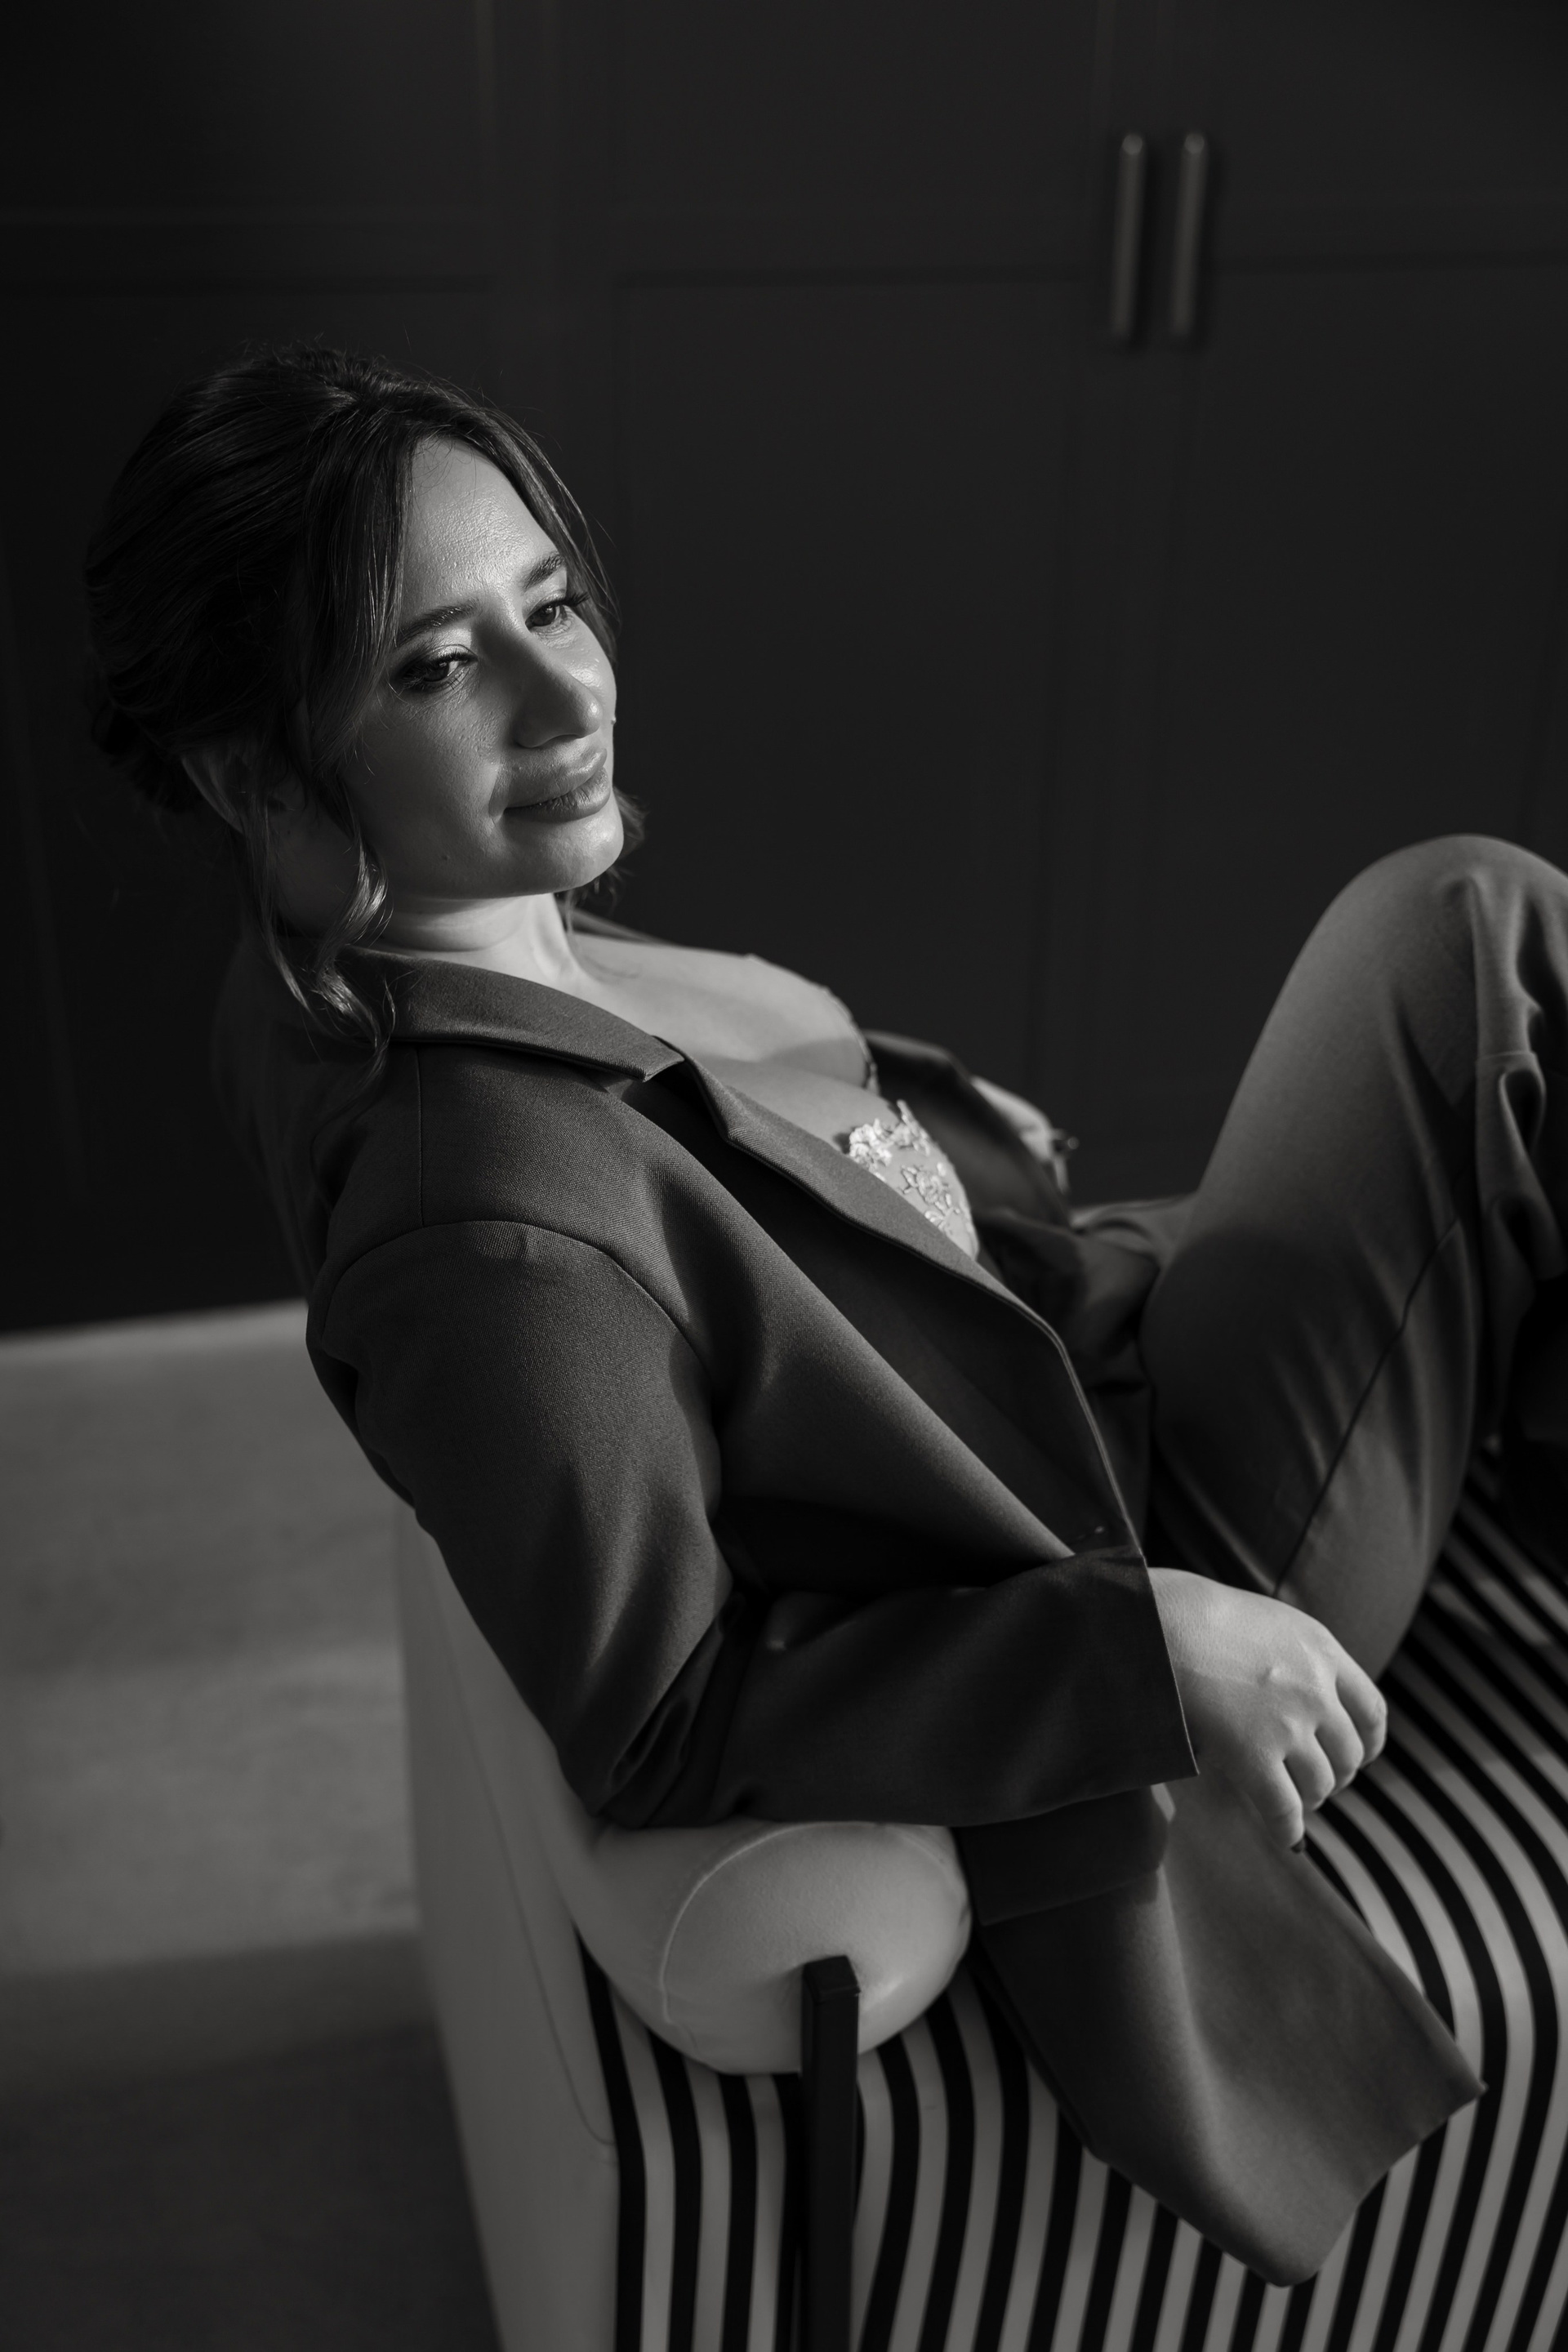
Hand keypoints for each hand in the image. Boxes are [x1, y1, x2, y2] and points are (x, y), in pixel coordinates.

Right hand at [1146, 1568, 1387, 1848]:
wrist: (1163, 1621)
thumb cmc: (1200, 1614)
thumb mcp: (1268, 1621)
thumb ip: (1295, 1654)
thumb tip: (1301, 1691)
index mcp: (1323, 1651)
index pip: (1371, 1709)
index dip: (1370, 1741)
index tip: (1363, 1754)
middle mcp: (1316, 1690)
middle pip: (1348, 1753)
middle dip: (1337, 1773)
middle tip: (1318, 1781)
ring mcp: (1288, 1724)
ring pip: (1321, 1783)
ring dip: (1311, 1798)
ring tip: (1295, 1801)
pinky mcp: (1254, 1754)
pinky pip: (1284, 1807)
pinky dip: (1288, 1828)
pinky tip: (1286, 1836)